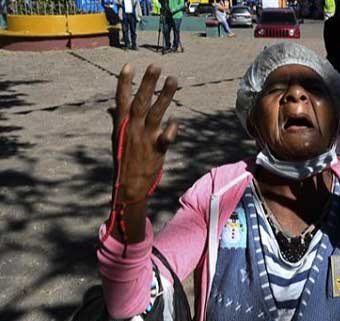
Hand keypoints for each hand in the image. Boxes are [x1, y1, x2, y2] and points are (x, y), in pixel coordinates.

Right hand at [111, 64, 178, 203]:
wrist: (129, 187)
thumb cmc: (124, 160)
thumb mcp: (118, 138)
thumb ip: (117, 120)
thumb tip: (112, 107)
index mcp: (121, 125)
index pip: (121, 99)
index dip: (124, 82)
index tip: (129, 65)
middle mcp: (132, 128)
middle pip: (140, 102)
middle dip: (147, 83)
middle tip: (155, 65)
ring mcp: (144, 138)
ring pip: (156, 113)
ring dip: (165, 96)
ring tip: (173, 80)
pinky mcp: (156, 150)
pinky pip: (166, 137)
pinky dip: (172, 129)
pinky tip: (176, 122)